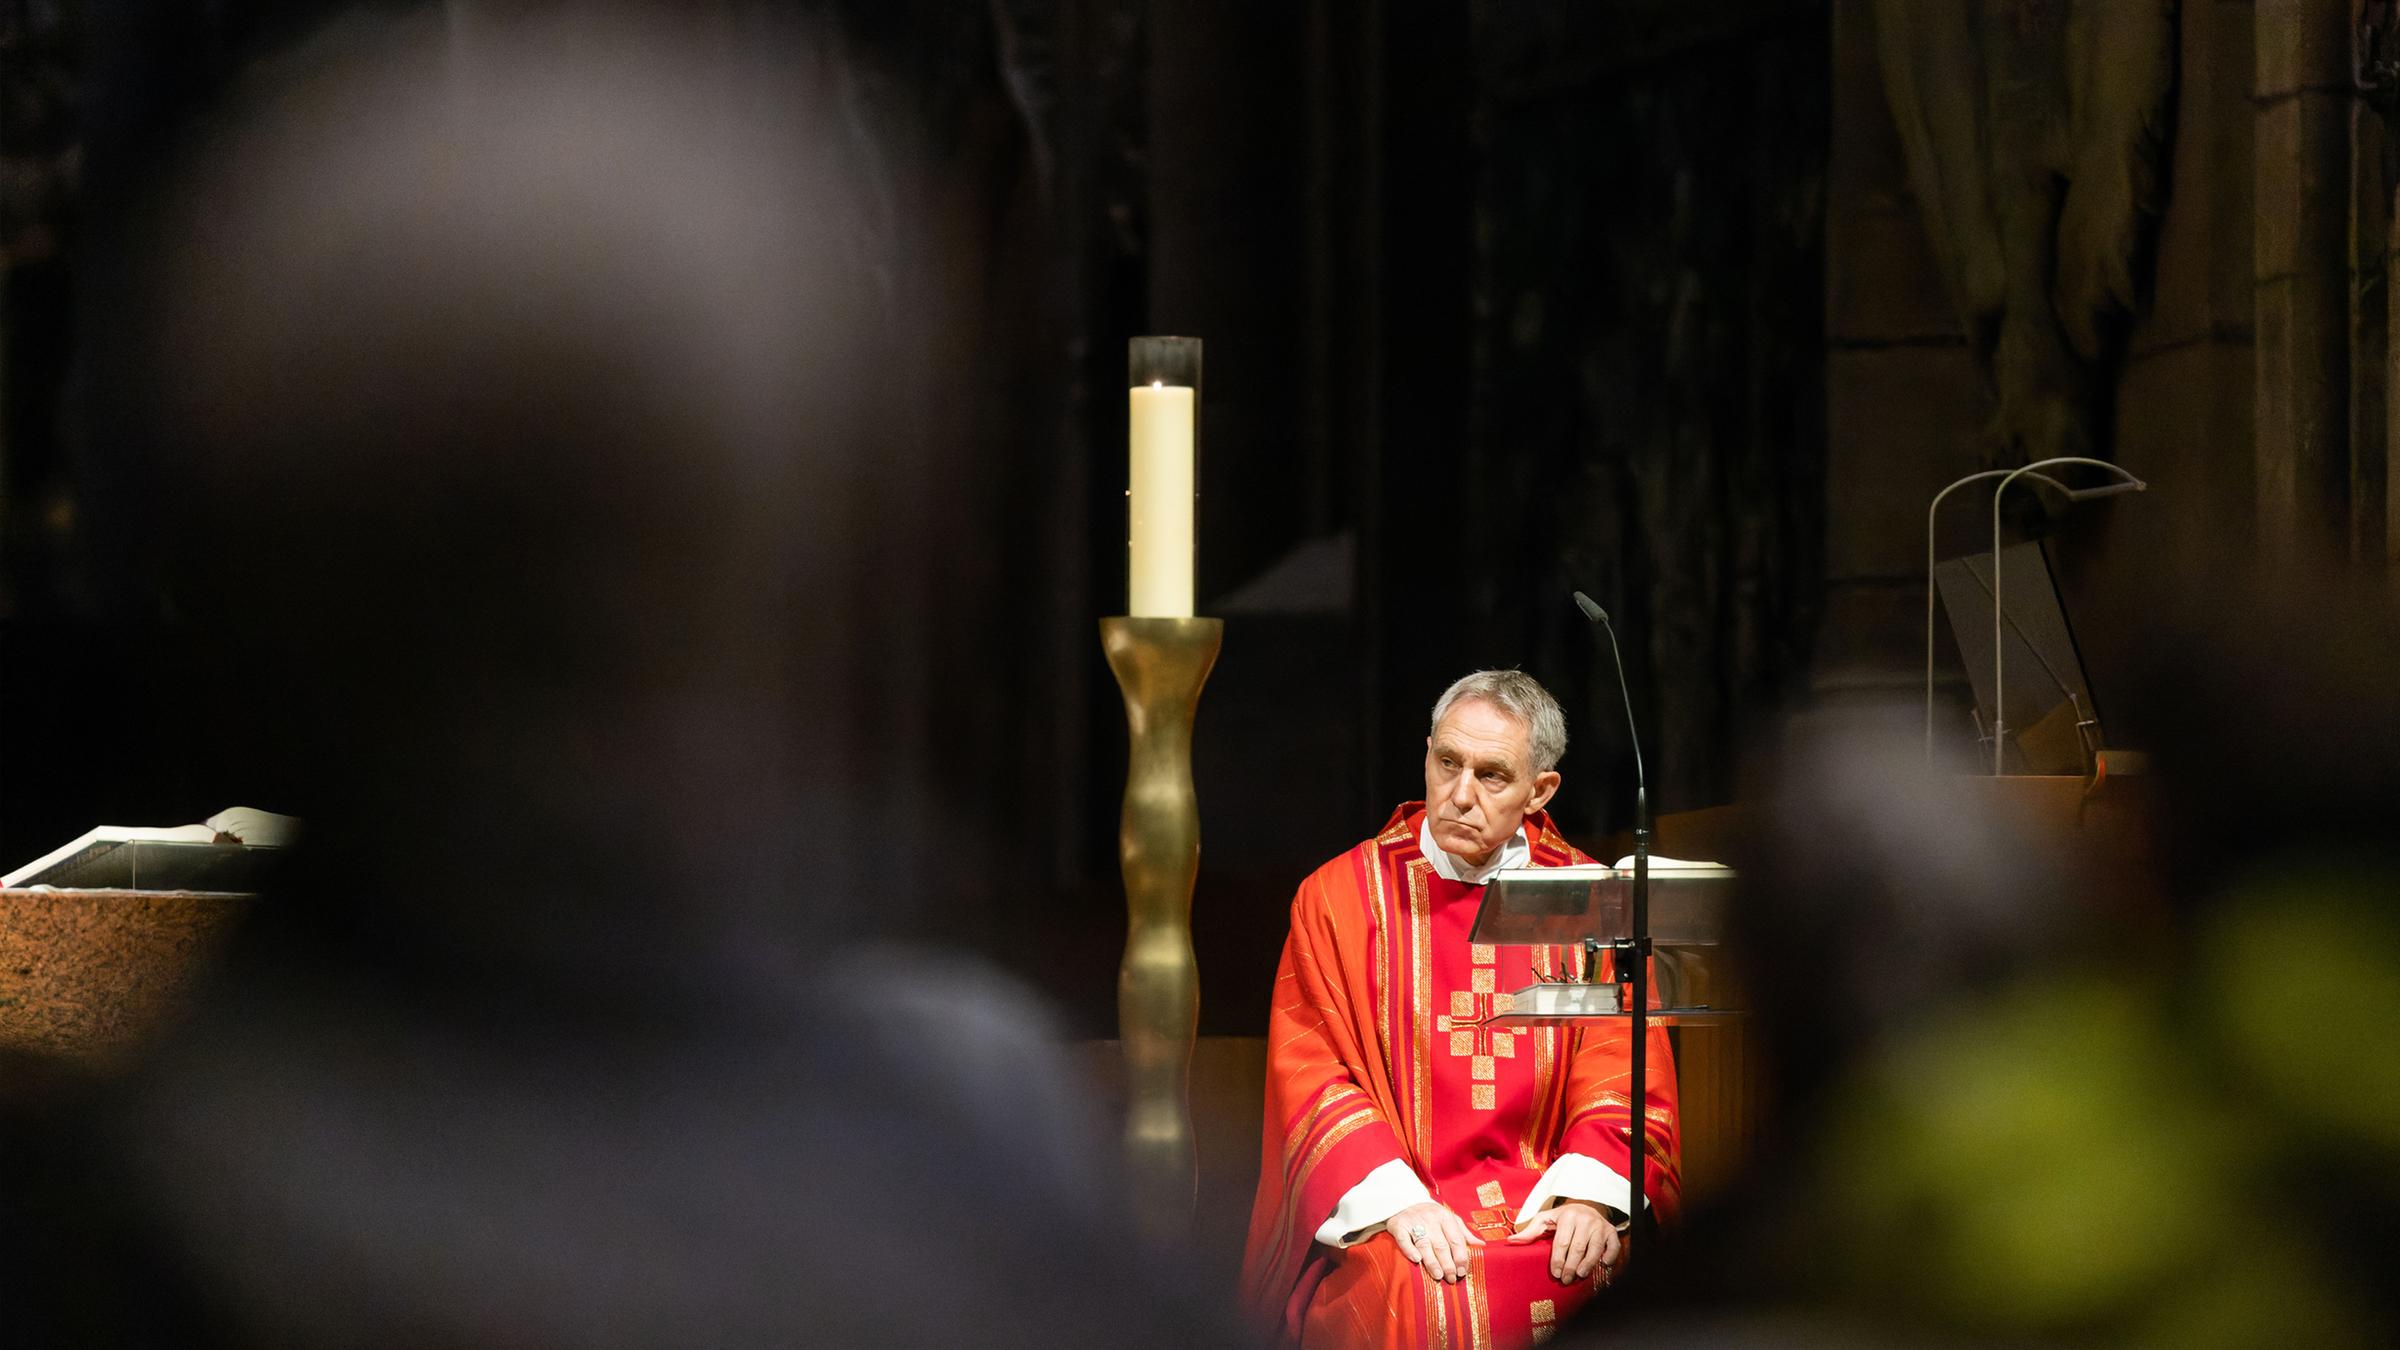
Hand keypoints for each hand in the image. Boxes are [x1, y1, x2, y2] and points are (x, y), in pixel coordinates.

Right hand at [1387, 1201, 1482, 1282]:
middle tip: (1451, 1278)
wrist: (1402, 1201)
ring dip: (1432, 1262)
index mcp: (1445, 1217)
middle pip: (1441, 1245)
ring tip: (1438, 1276)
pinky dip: (1409, 1249)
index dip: (1461, 1257)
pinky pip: (1404, 1239)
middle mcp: (1431, 1219)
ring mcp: (1414, 1222)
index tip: (1463, 1271)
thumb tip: (1481, 1245)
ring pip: (1425, 1244)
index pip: (1456, 1240)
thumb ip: (1463, 1233)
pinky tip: (1416, 1260)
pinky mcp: (1399, 1226)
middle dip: (1448, 1264)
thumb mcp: (1449, 1218)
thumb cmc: (1430, 1214)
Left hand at [1506, 1199, 1621, 1283]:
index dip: (1558, 1260)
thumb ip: (1530, 1231)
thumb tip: (1510, 1241)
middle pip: (1577, 1247)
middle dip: (1570, 1266)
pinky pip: (1613, 1245)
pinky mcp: (1611, 1231)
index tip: (1555, 1274)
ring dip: (1588, 1264)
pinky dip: (1610, 1255)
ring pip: (1595, 1248)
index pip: (1562, 1242)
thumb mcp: (1545, 1219)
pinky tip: (1604, 1264)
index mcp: (1567, 1216)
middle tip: (1565, 1280)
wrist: (1587, 1206)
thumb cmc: (1563, 1217)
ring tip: (1580, 1275)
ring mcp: (1600, 1226)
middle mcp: (1585, 1219)